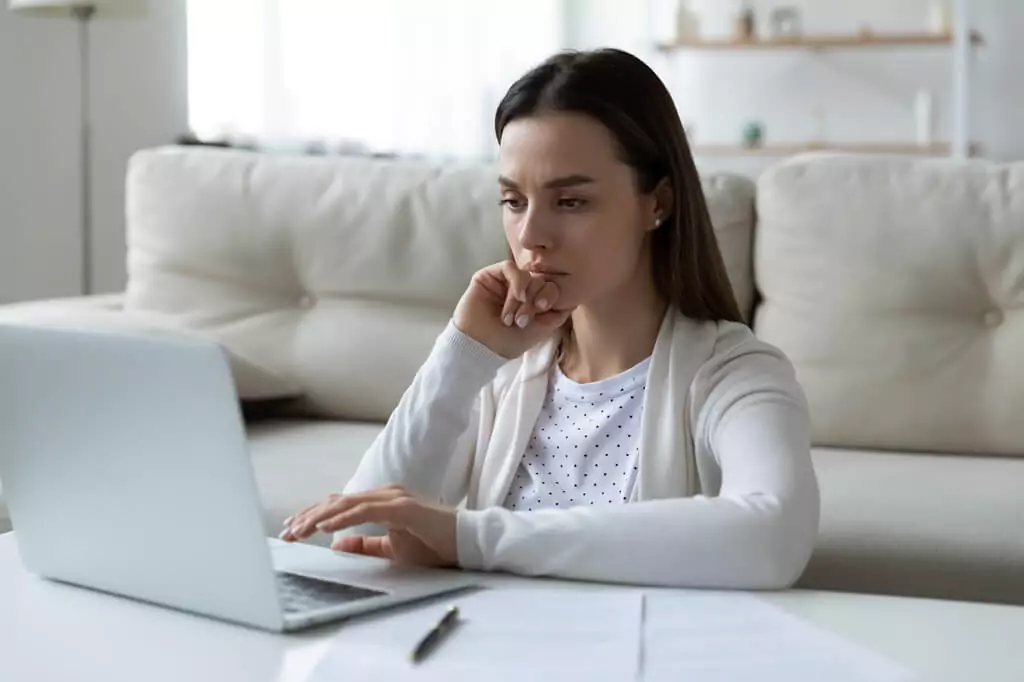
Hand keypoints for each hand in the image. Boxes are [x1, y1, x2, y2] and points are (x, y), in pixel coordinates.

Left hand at [279, 485, 457, 566]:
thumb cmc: (434, 544)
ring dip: (319, 517)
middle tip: (286, 530)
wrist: (465, 542)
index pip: (341, 504)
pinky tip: (324, 527)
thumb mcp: (392, 548)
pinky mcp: (402, 507)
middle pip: (338, 501)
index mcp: (382, 501)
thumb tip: (339, 544)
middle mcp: (385, 494)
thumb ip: (367, 544)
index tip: (293, 527)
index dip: (314, 515)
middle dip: (308, 516)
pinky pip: (365, 511)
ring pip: (347, 503)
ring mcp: (394, 497)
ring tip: (298, 530)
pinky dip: (342, 518)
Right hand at [453, 260, 573, 358]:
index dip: (553, 296)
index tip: (545, 310)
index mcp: (533, 301)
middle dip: (537, 300)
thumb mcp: (541, 330)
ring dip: (525, 296)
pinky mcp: (490, 275)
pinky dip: (518, 281)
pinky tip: (517, 296)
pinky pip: (510, 267)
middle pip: (542, 280)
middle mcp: (521, 289)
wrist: (480, 346)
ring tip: (514, 317)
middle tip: (524, 320)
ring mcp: (505, 282)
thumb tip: (574, 299)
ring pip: (528, 274)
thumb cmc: (508, 342)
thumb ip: (558, 313)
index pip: (552, 288)